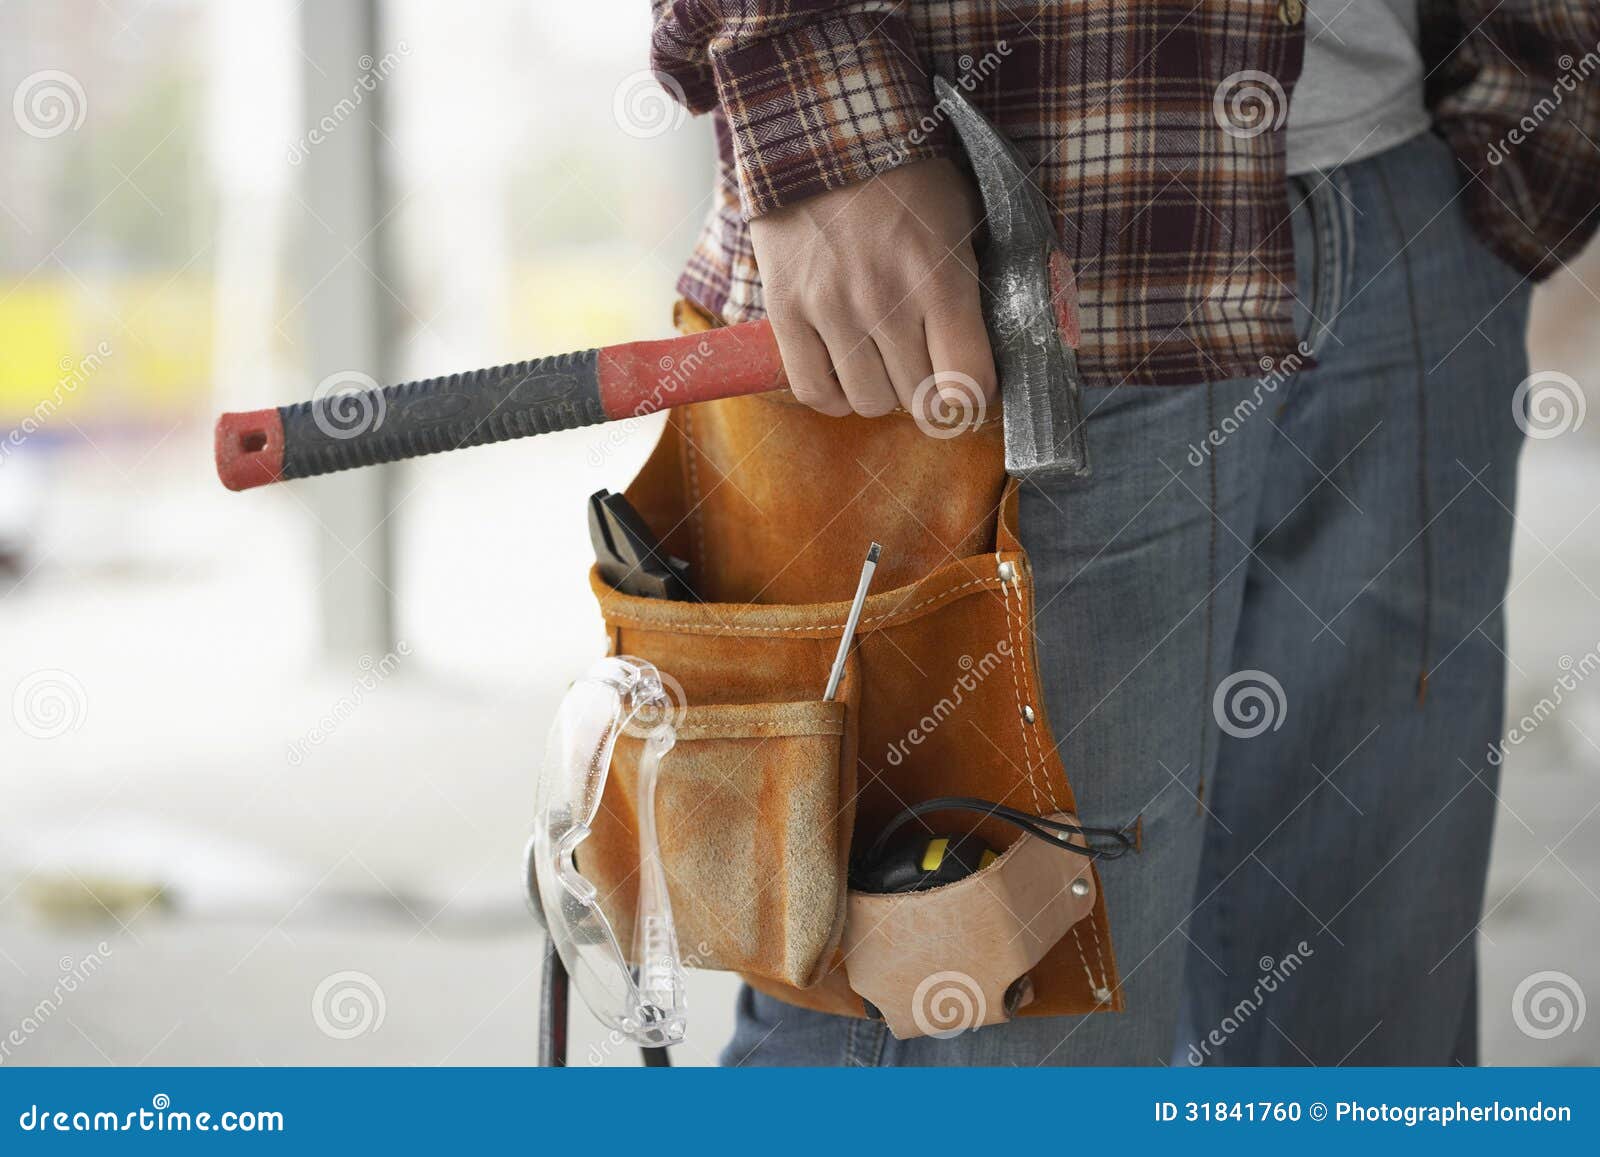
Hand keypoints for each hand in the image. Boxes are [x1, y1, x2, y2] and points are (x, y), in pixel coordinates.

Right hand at [749, 158, 995, 424]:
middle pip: (920, 400)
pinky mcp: (787, 312)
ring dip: (883, 393)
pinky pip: (813, 391)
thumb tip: (988, 346)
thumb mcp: (964, 216)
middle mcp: (887, 303)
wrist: (824, 132)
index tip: (972, 387)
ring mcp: (832, 310)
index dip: (975, 397)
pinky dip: (834, 396)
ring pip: (869, 402)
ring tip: (885, 365)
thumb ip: (975, 281)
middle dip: (932, 394)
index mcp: (941, 279)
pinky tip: (845, 375)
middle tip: (929, 372)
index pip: (967, 383)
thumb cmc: (906, 175)